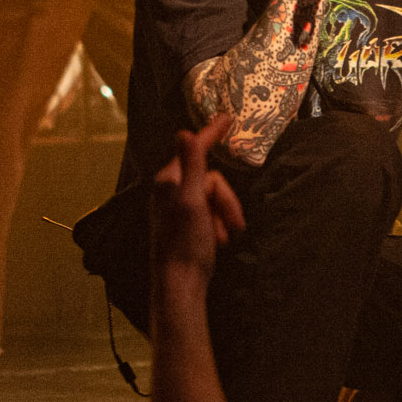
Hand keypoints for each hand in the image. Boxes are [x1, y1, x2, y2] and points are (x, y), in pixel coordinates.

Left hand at [150, 112, 245, 280]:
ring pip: (216, 197)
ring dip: (225, 215)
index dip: (211, 133)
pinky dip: (220, 225)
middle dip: (226, 200)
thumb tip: (184, 131)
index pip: (194, 148)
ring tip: (223, 237)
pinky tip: (218, 241)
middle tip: (232, 224)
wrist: (182, 283)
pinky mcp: (190, 222)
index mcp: (169, 180)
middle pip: (213, 178)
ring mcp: (181, 207)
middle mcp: (172, 190)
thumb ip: (191, 165)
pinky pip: (214, 212)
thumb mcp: (191, 201)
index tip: (228, 117)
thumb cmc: (185, 242)